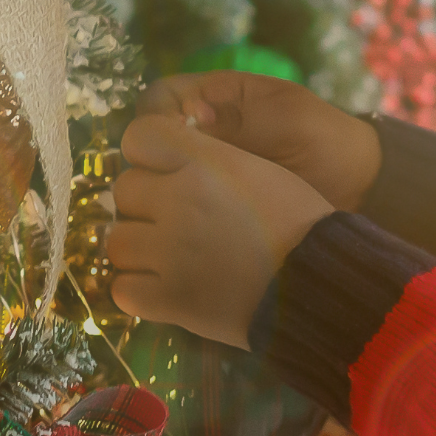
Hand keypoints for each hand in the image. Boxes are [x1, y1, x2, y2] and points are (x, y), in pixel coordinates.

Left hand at [106, 117, 335, 346]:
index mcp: (204, 162)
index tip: (167, 170)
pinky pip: (122, 289)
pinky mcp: (167, 299)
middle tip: (180, 222)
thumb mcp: (259, 168)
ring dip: (140, 250)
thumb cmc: (297, 220)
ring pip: (117, 241)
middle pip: (126, 190)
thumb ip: (209, 158)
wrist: (318, 283)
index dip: (149, 153)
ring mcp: (168, 251)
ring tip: (172, 258)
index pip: (138, 137)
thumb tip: (168, 161)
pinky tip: (167, 289)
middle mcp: (178, 199)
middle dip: (148, 205)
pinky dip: (139, 291)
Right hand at [142, 70, 381, 211]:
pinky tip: (183, 231)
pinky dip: (169, 219)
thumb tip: (189, 116)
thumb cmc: (325, 140)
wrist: (357, 187)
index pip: (158, 100)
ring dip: (156, 194)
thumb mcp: (288, 119)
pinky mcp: (204, 210)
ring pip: (151, 180)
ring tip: (180, 211)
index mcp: (214, 98)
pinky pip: (171, 211)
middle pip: (144, 143)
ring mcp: (198, 175)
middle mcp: (198, 136)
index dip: (157, 119)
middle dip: (150, 161)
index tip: (177, 142)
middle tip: (177, 182)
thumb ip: (239, 117)